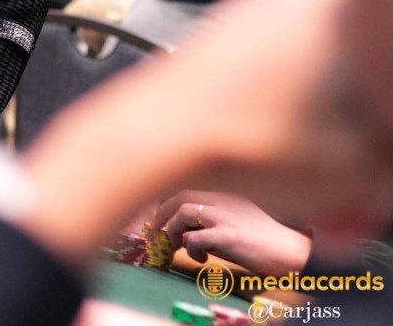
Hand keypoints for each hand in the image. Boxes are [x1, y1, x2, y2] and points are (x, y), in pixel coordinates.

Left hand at [152, 190, 311, 275]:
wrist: (290, 252)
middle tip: (156, 232)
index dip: (167, 202)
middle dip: (162, 214)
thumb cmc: (262, 240)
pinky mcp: (228, 236)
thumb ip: (211, 220)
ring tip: (177, 246)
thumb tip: (183, 231)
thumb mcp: (235, 220)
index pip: (187, 189)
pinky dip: (190, 248)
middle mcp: (223, 200)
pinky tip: (201, 259)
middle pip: (180, 196)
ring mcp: (225, 216)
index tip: (159, 216)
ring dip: (174, 230)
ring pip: (184, 212)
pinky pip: (195, 238)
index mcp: (225, 195)